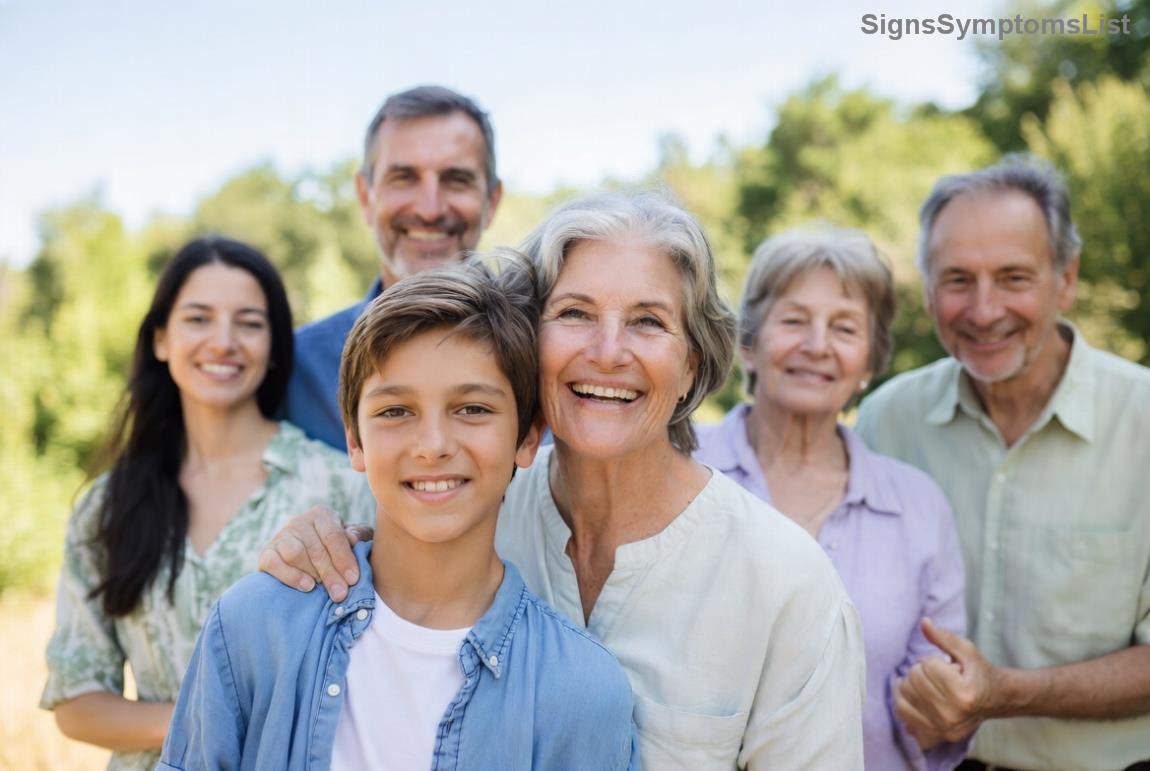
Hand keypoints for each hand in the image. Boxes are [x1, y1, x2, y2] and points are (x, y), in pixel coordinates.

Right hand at [257, 505, 372, 600]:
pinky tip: (306, 586)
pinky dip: (290, 576)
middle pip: (315, 549)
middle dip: (330, 573)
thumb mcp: (354, 539)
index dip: (344, 558)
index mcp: (322, 515)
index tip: (353, 579)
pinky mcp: (267, 553)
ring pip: (294, 554)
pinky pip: (274, 563)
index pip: (333, 536)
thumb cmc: (338, 549)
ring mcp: (281, 536)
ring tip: (322, 587)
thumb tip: (352, 539)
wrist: (308, 558)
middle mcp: (300, 521)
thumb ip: (359, 536)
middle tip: (340, 593)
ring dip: (311, 573)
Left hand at [895, 618, 994, 744]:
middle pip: (913, 680)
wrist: (994, 701)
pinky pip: (903, 716)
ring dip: (909, 684)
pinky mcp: (934, 736)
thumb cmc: (978, 673)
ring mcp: (941, 728)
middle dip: (920, 671)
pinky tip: (914, 697)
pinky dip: (903, 703)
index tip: (945, 665)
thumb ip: (944, 637)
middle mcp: (952, 714)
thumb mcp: (966, 651)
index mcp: (964, 693)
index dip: (932, 659)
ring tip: (924, 683)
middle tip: (935, 674)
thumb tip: (923, 622)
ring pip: (903, 697)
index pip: (926, 665)